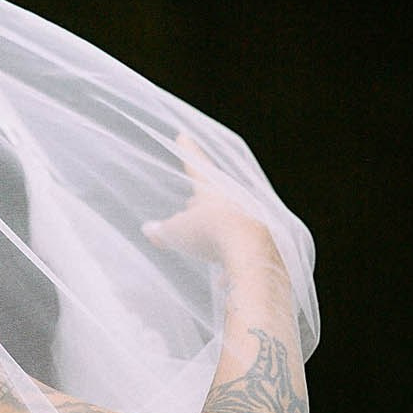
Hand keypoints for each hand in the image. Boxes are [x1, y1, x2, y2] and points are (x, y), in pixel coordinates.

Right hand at [141, 132, 277, 267]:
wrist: (253, 254)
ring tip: (205, 241)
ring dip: (216, 230)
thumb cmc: (211, 234)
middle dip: (201, 201)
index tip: (183, 136)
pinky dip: (230, 257)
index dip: (188, 152)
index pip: (196, 165)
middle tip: (190, 204)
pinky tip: (224, 277)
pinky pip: (242, 246)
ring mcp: (252, 219)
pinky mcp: (264, 241)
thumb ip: (162, 232)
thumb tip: (149, 230)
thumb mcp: (178, 233)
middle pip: (214, 196)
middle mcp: (234, 199)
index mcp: (212, 190)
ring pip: (229, 220)